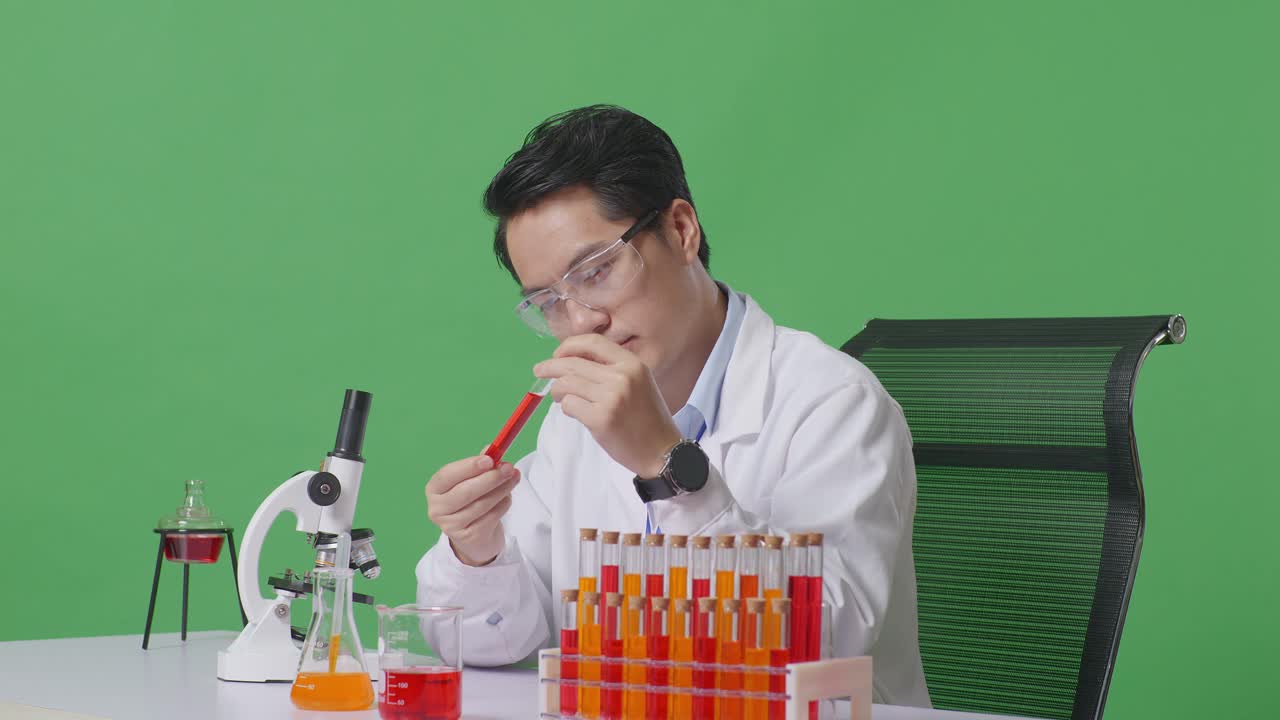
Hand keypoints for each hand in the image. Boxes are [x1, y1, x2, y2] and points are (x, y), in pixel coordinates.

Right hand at [425, 454, 519, 565]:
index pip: (447, 475)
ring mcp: (451, 526)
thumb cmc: (471, 501)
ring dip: (502, 489)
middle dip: (490, 478)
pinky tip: (507, 497)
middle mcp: (437, 508)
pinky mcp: (468, 537)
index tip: (489, 459)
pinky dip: (503, 504)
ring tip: (513, 479)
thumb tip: (492, 449)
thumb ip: (481, 465)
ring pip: (481, 504)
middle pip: (465, 492)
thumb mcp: (472, 481)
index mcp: (434, 489)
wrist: (474, 537)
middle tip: (509, 468)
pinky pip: (491, 517)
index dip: (468, 466)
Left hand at [534, 334, 682, 478]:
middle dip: (550, 366)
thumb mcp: (638, 383)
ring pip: (566, 384)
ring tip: (562, 399)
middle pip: (572, 363)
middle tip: (539, 371)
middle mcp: (622, 376)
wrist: (662, 451)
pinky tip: (575, 414)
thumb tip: (572, 360)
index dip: (569, 346)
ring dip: (558, 391)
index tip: (557, 354)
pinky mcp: (601, 418)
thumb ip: (610, 369)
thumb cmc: (647, 418)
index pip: (592, 342)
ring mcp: (611, 397)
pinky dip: (567, 409)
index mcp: (632, 363)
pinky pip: (569, 405)